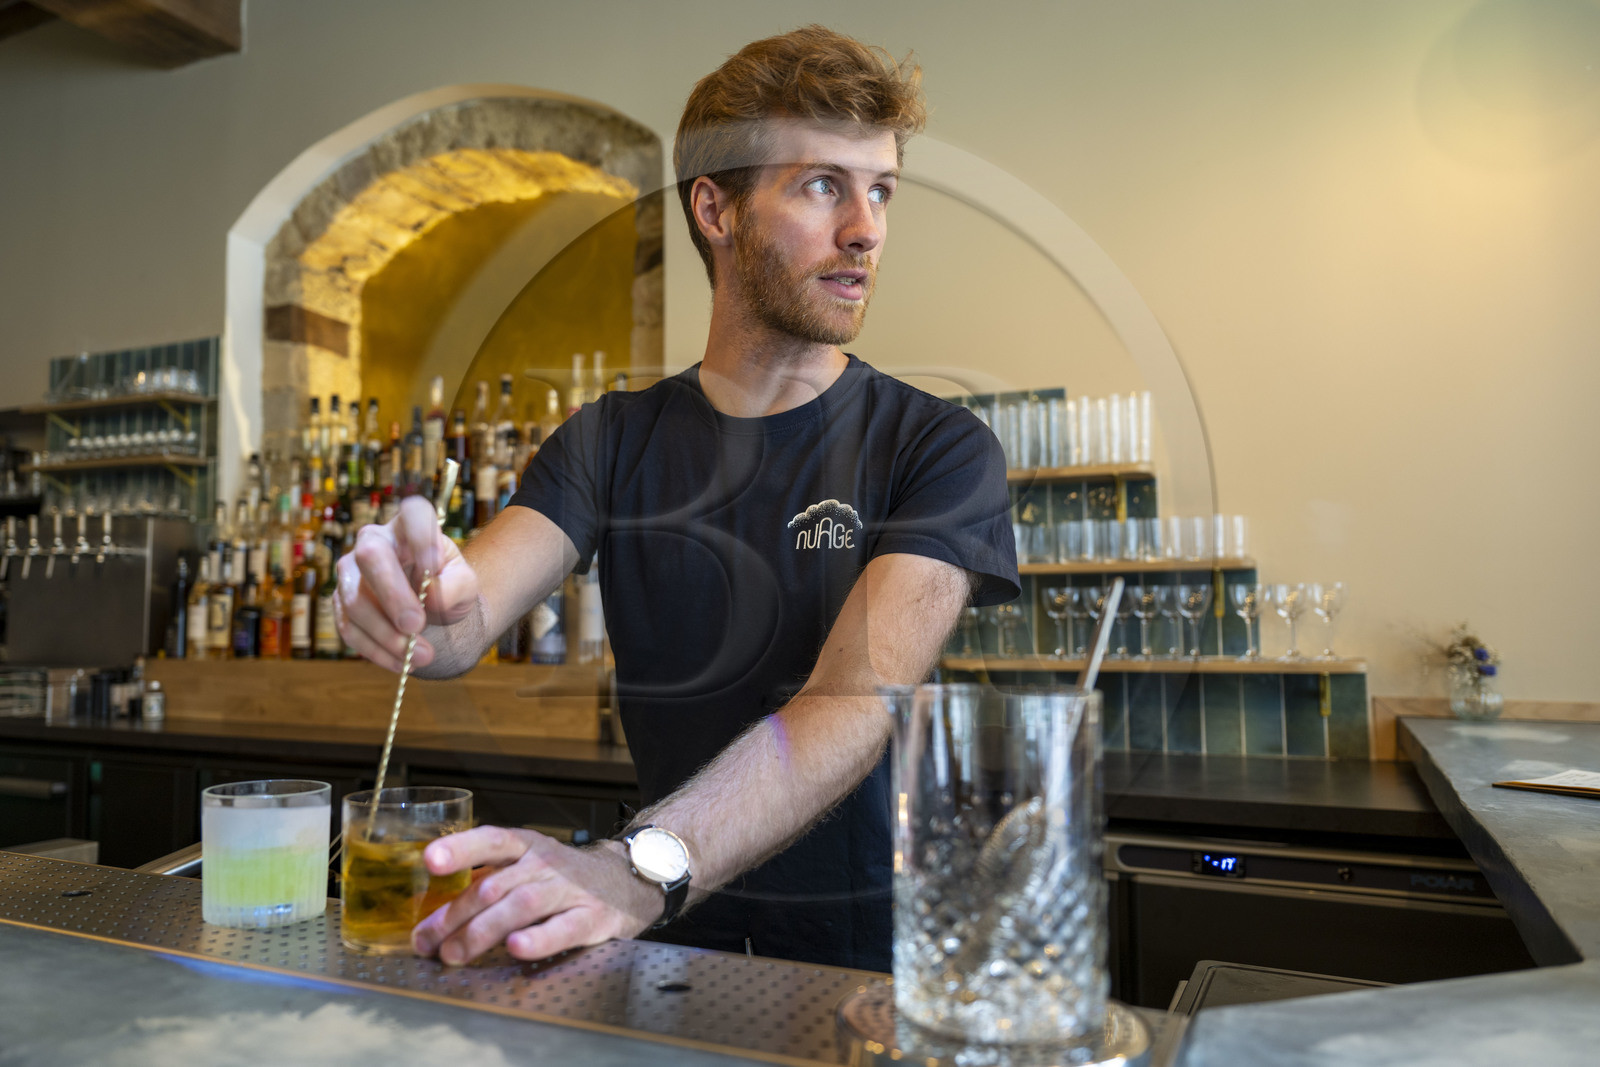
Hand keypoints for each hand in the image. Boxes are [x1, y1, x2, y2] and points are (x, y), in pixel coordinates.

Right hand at [336, 495, 479, 671]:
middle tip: (417, 626)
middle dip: (392, 595)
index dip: (421, 536)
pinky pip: (349, 628)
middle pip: (371, 557)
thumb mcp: (465, 584)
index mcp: (410, 525)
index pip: (412, 514)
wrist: (430, 605)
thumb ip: (456, 586)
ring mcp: (351, 571)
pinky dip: (375, 650)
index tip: (435, 565)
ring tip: (422, 655)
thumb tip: (430, 597)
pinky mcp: (341, 602)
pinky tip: (401, 663)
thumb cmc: (447, 585)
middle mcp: (375, 541)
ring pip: (355, 599)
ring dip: (386, 633)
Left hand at [411, 826, 664, 965]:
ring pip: (522, 905)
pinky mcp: (592, 918)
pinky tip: (517, 947)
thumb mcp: (527, 866)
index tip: (430, 860)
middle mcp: (545, 864)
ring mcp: (570, 890)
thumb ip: (486, 884)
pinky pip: (564, 928)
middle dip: (455, 916)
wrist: (627, 880)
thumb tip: (431, 921)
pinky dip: (539, 939)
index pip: (491, 840)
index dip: (460, 849)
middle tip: (427, 943)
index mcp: (526, 847)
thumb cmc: (564, 878)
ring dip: (483, 930)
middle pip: (495, 885)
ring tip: (454, 954)